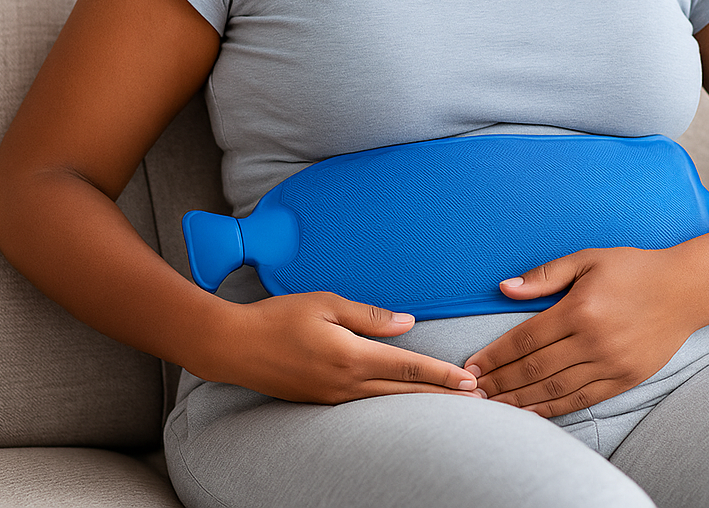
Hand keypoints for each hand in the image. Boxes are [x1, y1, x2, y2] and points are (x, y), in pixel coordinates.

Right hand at [212, 290, 482, 403]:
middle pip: (404, 393)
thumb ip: (369, 316)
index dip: (441, 374)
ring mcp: (332, 398)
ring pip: (387, 403)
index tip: (468, 380)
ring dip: (420, 402)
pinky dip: (392, 402)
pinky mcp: (321, 401)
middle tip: (475, 399)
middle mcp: (345, 385)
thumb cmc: (278, 317)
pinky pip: (366, 405)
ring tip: (448, 401)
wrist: (233, 346)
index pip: (407, 367)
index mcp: (351, 358)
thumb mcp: (326, 304)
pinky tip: (402, 399)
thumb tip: (407, 324)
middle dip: (441, 396)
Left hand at [463, 246, 704, 417]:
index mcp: (579, 308)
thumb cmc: (633, 269)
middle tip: (473, 391)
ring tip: (493, 405)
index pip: (525, 339)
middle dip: (499, 382)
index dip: (495, 355)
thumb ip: (545, 275)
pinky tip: (531, 411)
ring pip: (554, 389)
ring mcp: (610, 363)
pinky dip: (552, 408)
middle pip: (534, 369)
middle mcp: (593, 340)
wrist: (685, 289)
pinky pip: (581, 400)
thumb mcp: (588, 259)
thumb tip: (505, 288)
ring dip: (519, 400)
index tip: (473, 365)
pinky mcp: (625, 379)